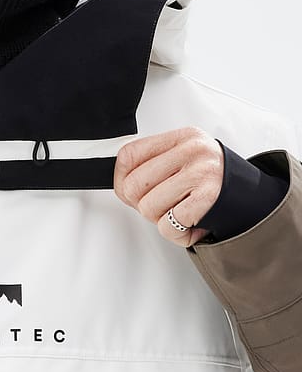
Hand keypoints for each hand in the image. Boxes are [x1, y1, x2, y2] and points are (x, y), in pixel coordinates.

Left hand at [113, 126, 224, 246]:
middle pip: (133, 185)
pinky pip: (168, 224)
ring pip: (147, 207)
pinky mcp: (208, 198)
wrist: (251, 198)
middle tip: (159, 205)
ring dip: (159, 219)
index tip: (129, 190)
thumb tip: (120, 183)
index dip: (120, 179)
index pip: (128, 155)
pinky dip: (175, 233)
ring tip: (178, 212)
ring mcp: (201, 173)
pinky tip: (189, 224)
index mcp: (182, 138)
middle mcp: (192, 151)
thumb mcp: (184, 159)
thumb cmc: (210, 181)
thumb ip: (154, 163)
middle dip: (140, 204)